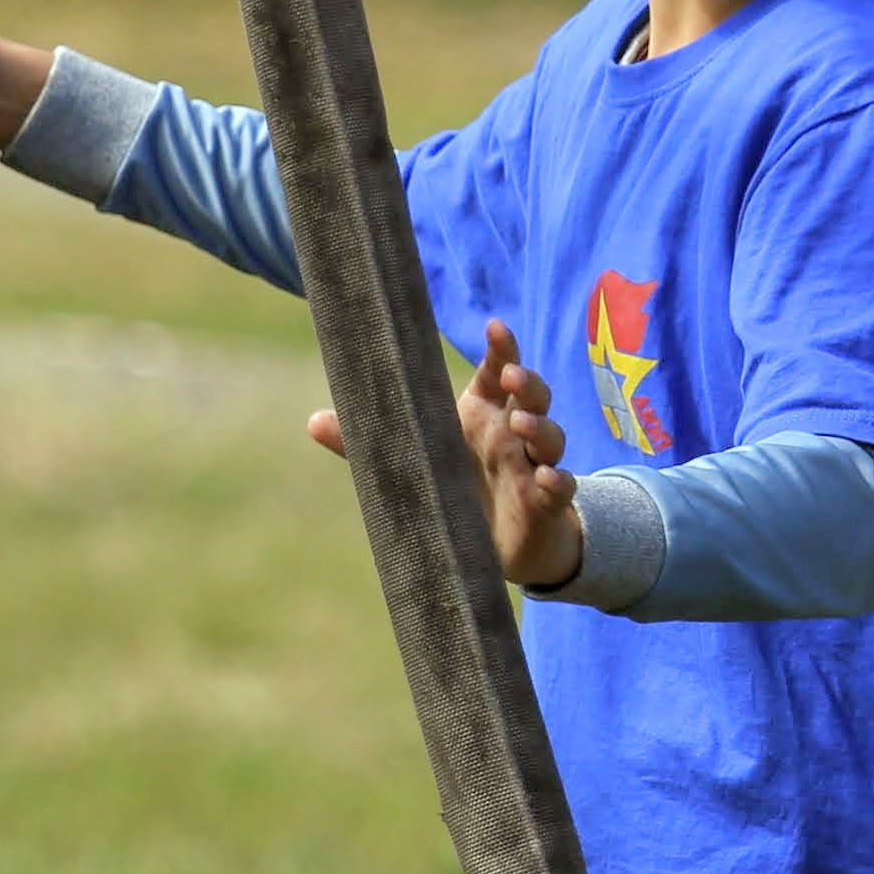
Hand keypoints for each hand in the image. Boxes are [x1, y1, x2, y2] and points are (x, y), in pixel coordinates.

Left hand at [305, 320, 583, 590]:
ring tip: (522, 423)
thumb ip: (367, 446)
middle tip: (513, 375)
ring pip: (550, 436)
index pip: (496, 372)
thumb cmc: (455, 491)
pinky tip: (547, 479)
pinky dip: (558, 483)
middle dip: (527, 380)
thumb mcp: (412, 464)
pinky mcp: (545, 504)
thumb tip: (312, 422)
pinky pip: (560, 489)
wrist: (496, 547)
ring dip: (541, 427)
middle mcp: (511, 434)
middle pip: (532, 395)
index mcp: (480, 414)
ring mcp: (532, 466)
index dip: (501, 348)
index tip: (496, 327)